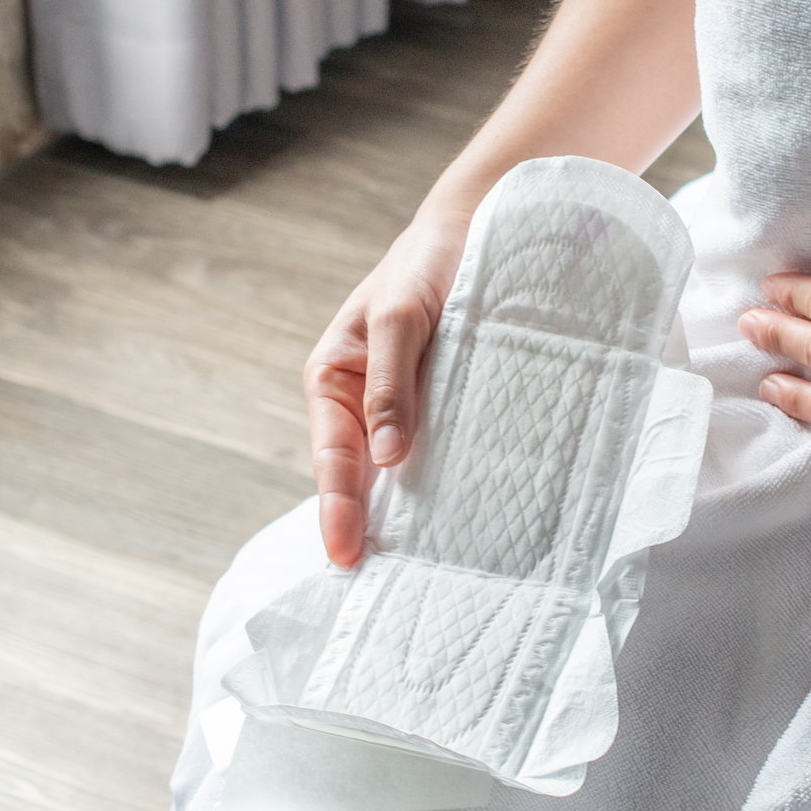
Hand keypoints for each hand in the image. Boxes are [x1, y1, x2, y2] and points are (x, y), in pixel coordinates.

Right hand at [305, 210, 471, 565]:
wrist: (477, 227)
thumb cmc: (427, 263)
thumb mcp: (401, 316)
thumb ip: (391, 381)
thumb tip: (386, 458)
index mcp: (334, 379)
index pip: (333, 459)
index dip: (338, 509)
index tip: (346, 554)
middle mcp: (363, 402)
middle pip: (361, 478)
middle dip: (366, 526)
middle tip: (379, 584)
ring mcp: (403, 408)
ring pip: (400, 472)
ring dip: (408, 514)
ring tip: (420, 570)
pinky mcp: (443, 405)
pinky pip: (438, 452)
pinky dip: (445, 484)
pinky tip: (464, 518)